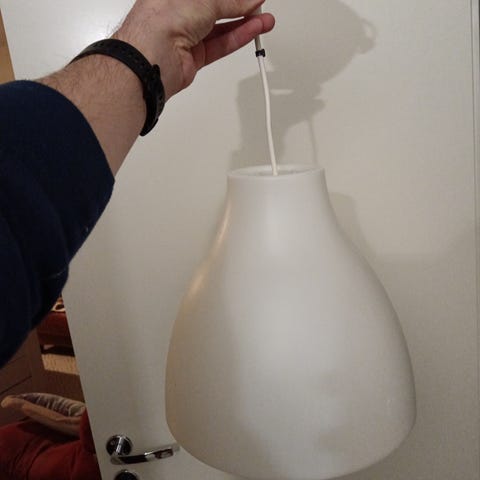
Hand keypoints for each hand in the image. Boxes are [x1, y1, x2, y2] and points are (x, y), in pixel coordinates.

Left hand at [115, 0, 274, 98]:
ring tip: (265, 20)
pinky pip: (219, 45)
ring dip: (244, 23)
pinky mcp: (193, 57)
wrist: (151, 58)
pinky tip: (253, 31)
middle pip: (217, 8)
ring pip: (221, 28)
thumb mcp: (204, 2)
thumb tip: (250, 1)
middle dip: (240, 6)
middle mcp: (179, 12)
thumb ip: (230, 2)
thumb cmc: (161, 22)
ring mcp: (186, 35)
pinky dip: (237, 38)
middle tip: (259, 4)